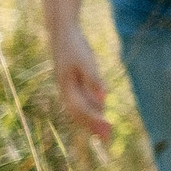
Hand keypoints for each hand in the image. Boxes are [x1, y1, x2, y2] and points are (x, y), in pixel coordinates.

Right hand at [54, 26, 111, 140]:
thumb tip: (103, 98)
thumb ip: (94, 80)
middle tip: (107, 139)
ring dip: (92, 118)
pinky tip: (100, 109)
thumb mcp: (87, 61)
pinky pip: (81, 99)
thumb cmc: (75, 46)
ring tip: (105, 130)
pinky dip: (90, 107)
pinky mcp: (71, 79)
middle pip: (79, 113)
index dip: (95, 121)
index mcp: (67, 87)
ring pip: (79, 107)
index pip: (82, 110)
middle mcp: (66, 89)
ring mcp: (68, 85)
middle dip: (93, 126)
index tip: (108, 131)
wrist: (63, 31)